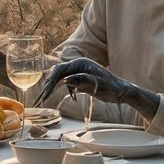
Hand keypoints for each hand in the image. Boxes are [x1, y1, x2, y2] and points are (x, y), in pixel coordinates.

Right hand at [38, 58, 158, 119]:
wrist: (123, 92)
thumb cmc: (112, 87)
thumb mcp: (97, 85)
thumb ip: (81, 81)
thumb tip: (66, 80)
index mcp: (80, 63)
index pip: (60, 70)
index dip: (51, 82)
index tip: (45, 93)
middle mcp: (78, 65)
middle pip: (57, 73)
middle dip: (48, 86)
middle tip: (40, 99)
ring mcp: (79, 72)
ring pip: (61, 78)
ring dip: (54, 88)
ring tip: (45, 99)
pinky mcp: (81, 79)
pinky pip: (68, 83)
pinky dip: (66, 90)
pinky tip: (72, 98)